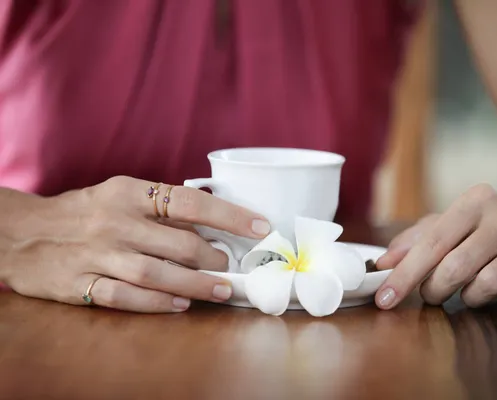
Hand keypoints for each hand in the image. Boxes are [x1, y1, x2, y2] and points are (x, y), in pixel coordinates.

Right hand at [1, 176, 269, 312]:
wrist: (19, 232)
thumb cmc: (82, 212)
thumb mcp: (119, 195)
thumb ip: (160, 208)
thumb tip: (212, 223)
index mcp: (128, 193)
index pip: (190, 202)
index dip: (230, 216)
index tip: (260, 227)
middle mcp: (114, 222)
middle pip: (178, 243)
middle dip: (214, 258)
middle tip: (232, 267)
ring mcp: (97, 254)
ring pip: (157, 273)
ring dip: (196, 285)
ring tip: (221, 291)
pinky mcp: (79, 283)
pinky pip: (126, 297)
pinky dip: (157, 303)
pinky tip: (181, 305)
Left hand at [374, 184, 496, 311]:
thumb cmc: (484, 230)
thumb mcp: (447, 225)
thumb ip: (413, 242)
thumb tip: (382, 263)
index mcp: (476, 201)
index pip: (432, 243)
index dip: (405, 275)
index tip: (384, 299)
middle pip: (456, 267)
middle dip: (435, 290)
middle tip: (432, 294)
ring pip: (489, 285)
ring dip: (471, 298)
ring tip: (470, 291)